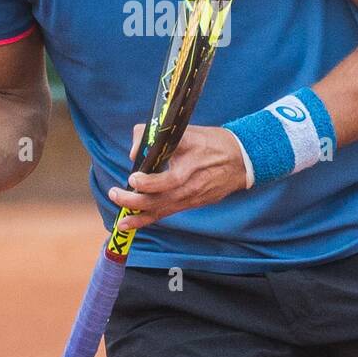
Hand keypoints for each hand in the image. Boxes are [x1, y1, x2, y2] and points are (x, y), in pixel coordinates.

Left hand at [107, 124, 248, 232]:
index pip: (169, 181)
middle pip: (160, 200)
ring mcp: (191, 198)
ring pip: (161, 211)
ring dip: (138, 215)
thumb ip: (159, 137)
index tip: (134, 177)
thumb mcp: (189, 132)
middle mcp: (190, 187)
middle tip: (115, 193)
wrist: (242, 160)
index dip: (149, 183)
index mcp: (191, 168)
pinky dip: (147, 219)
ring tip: (120, 218)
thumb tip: (135, 151)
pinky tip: (130, 223)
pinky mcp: (191, 204)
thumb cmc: (214, 143)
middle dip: (134, 200)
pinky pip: (166, 213)